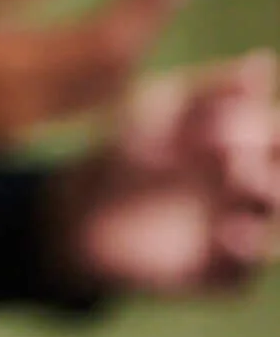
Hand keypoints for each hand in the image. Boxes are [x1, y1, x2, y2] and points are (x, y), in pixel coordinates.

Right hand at [0, 0, 184, 156]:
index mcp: (12, 72)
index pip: (105, 41)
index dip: (144, 6)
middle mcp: (26, 109)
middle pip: (113, 75)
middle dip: (143, 29)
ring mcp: (14, 127)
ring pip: (95, 96)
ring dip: (122, 56)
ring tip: (132, 11)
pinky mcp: (0, 133)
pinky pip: (69, 105)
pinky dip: (91, 74)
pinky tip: (85, 46)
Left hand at [52, 51, 279, 293]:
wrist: (77, 211)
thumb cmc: (123, 150)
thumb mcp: (158, 110)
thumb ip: (209, 90)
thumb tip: (263, 62)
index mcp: (250, 150)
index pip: (279, 138)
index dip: (271, 131)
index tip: (246, 124)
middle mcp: (255, 194)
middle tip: (244, 154)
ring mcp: (241, 234)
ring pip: (274, 223)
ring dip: (270, 201)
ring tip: (245, 182)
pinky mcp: (218, 274)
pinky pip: (244, 272)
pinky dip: (244, 255)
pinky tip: (227, 233)